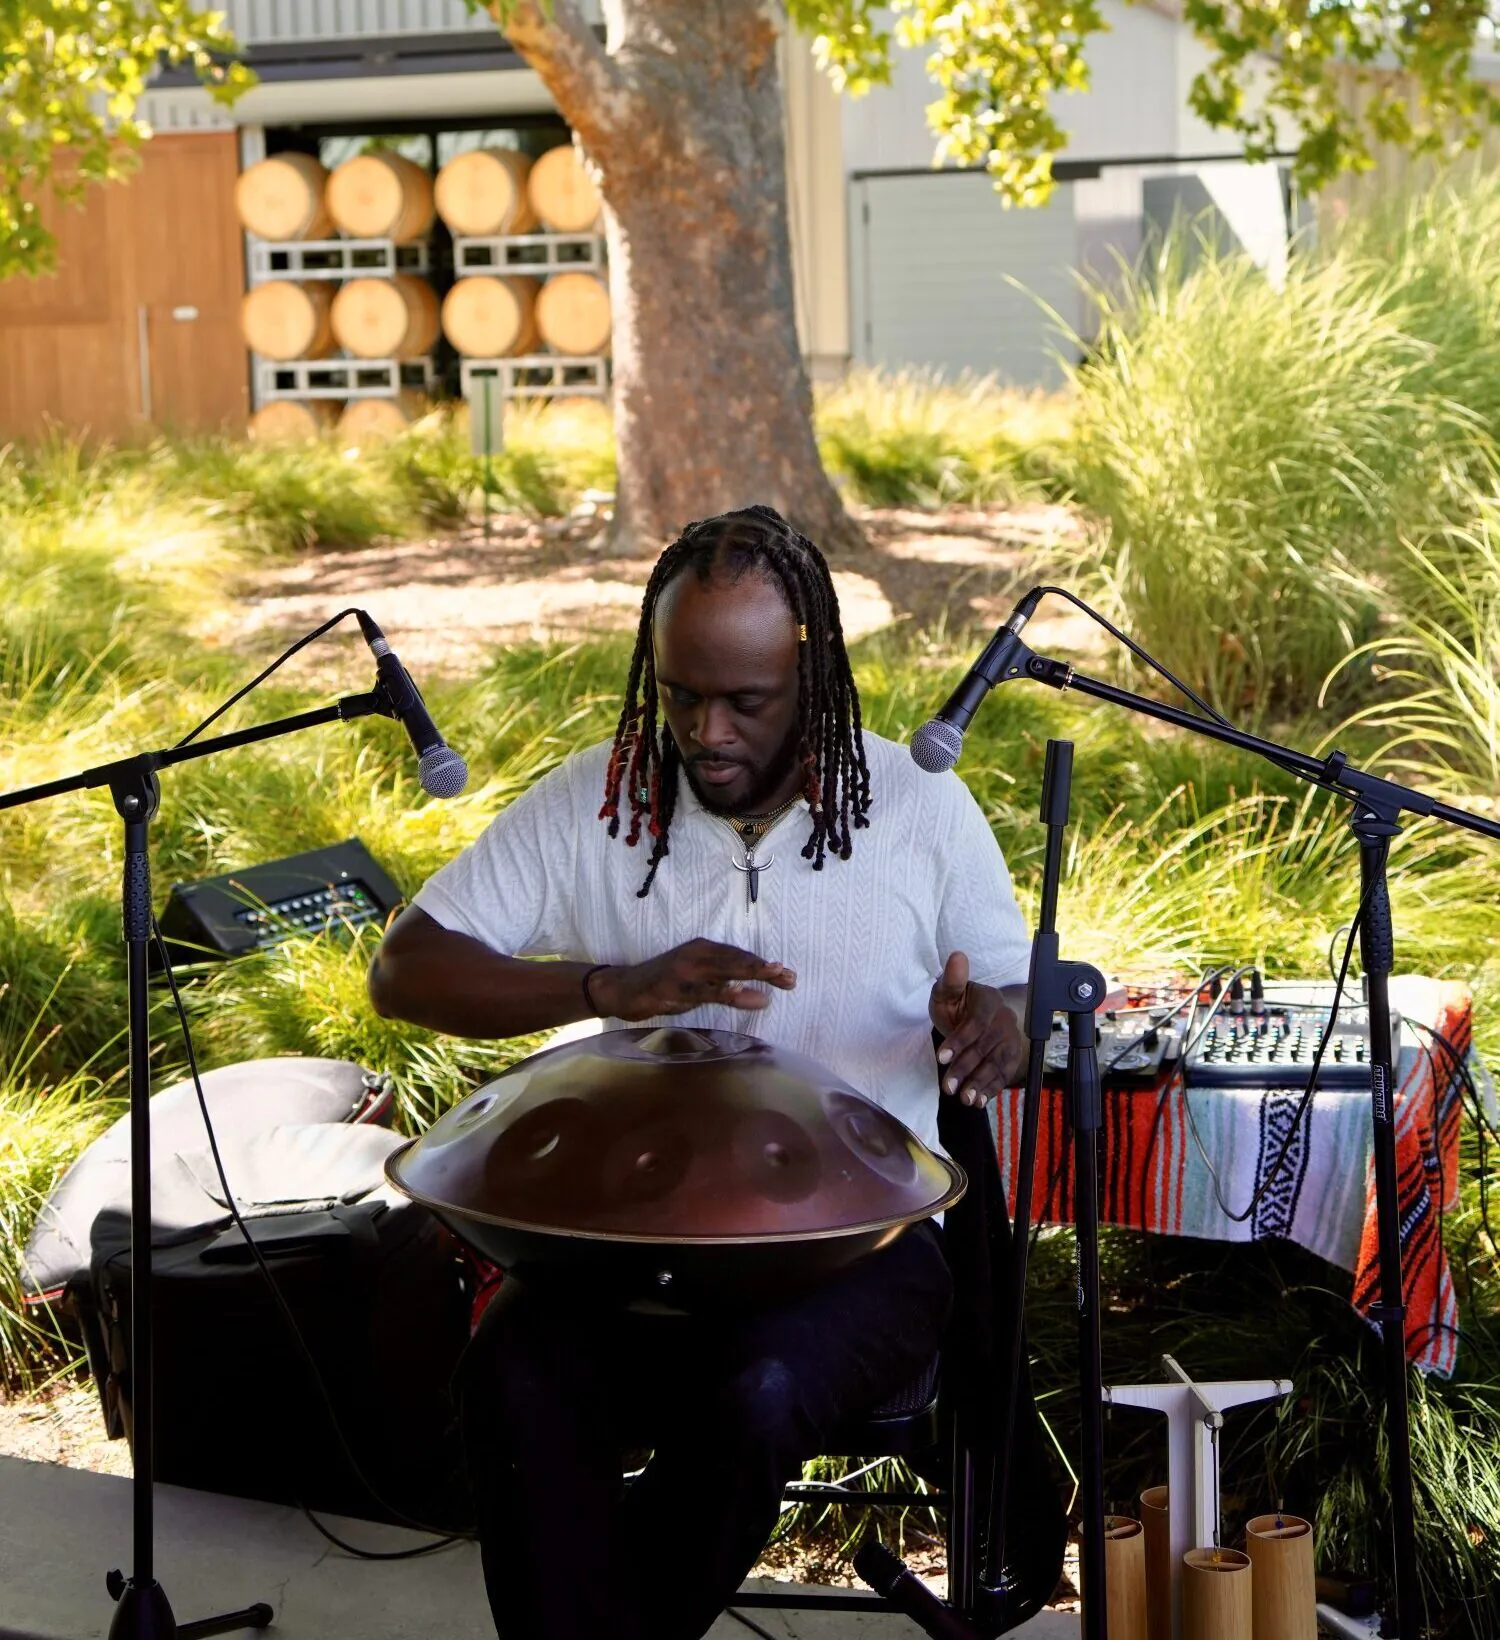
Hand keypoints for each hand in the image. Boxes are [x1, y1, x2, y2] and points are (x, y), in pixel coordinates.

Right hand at [593, 938, 795, 1021]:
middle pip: (739, 960)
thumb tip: (760, 996)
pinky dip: (728, 992)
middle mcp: (697, 954)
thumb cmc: (663, 986)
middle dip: (766, 969)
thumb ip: (726, 988)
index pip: (741, 956)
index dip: (765, 966)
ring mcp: (686, 970)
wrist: (622, 988)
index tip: (788, 976)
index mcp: (704, 949)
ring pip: (726, 969)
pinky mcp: (676, 988)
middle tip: (790, 976)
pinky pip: (707, 990)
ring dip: (753, 972)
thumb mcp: (698, 986)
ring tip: (776, 975)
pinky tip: (747, 996)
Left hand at [928, 951, 1023, 1105]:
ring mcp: (1011, 1040)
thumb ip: (952, 979)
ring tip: (964, 1098)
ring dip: (980, 1083)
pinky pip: (1003, 1075)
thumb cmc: (958, 1003)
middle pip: (985, 1047)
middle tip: (947, 1087)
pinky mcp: (1012, 1057)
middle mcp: (1005, 1020)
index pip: (976, 1022)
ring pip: (996, 1064)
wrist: (976, 1015)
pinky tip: (978, 1101)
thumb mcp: (949, 991)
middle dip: (965, 1068)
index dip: (960, 1040)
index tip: (940, 1057)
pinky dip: (991, 1089)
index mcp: (989, 1000)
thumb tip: (957, 956)